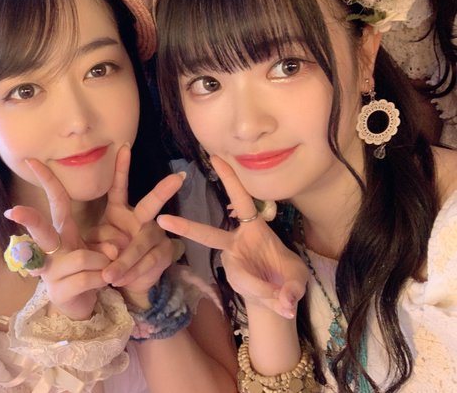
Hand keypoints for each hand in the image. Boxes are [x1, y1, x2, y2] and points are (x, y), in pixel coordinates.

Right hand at [4, 159, 108, 319]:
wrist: (81, 305)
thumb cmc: (87, 270)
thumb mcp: (96, 248)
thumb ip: (105, 243)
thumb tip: (112, 248)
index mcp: (61, 232)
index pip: (55, 200)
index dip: (46, 180)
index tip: (32, 160)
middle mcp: (50, 249)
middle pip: (41, 229)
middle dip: (29, 219)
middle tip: (14, 210)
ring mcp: (51, 271)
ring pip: (81, 258)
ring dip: (101, 262)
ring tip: (106, 269)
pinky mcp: (59, 291)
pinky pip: (88, 278)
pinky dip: (102, 279)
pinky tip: (102, 282)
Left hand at [85, 145, 184, 302]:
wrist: (127, 280)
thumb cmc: (107, 255)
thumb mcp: (93, 245)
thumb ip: (97, 242)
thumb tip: (112, 249)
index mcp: (120, 211)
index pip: (120, 187)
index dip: (122, 168)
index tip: (124, 147)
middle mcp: (141, 219)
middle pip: (151, 204)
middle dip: (164, 191)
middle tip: (178, 178)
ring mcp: (155, 235)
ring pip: (141, 244)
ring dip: (125, 261)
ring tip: (109, 275)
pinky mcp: (163, 253)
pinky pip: (147, 262)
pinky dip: (132, 273)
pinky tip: (120, 280)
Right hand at [157, 155, 307, 318]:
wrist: (278, 299)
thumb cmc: (288, 278)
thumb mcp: (297, 280)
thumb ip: (292, 289)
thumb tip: (286, 301)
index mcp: (255, 229)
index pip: (241, 200)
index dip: (230, 180)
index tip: (215, 158)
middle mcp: (236, 243)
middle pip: (208, 234)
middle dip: (186, 227)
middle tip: (162, 219)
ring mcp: (231, 263)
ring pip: (240, 275)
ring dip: (263, 287)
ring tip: (283, 298)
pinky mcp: (231, 280)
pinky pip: (246, 288)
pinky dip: (266, 296)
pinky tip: (279, 301)